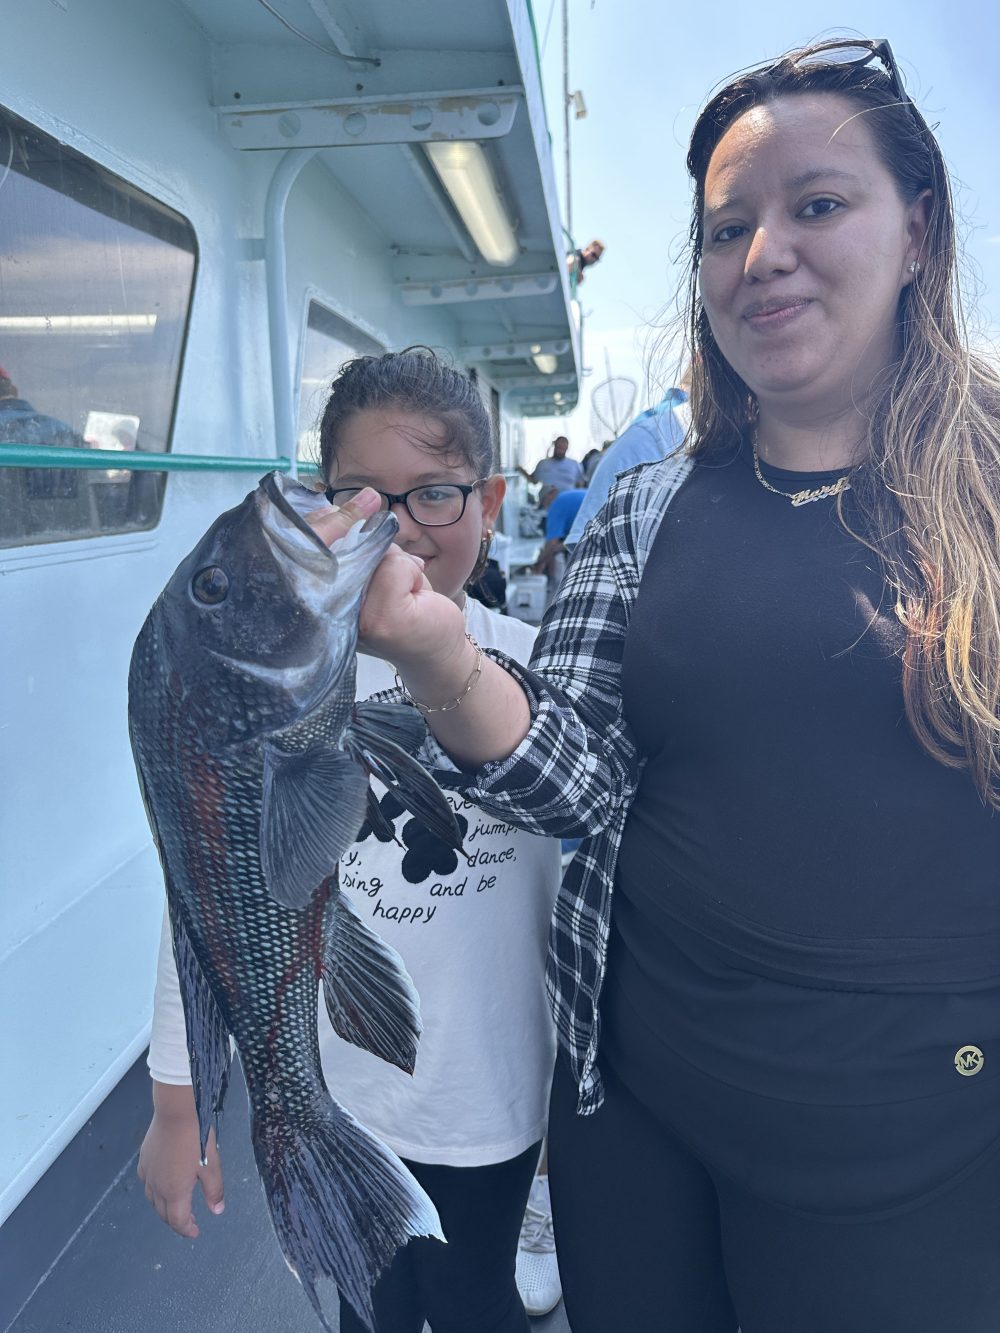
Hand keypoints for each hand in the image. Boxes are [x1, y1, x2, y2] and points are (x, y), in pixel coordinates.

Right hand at [137, 1082, 223, 1238]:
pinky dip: (155, 1191)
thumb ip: (214, 1190)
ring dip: (165, 1207)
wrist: (176, 1111)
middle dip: (176, 1221)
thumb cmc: (196, 1137)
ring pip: (153, 1200)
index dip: (186, 1230)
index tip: (195, 1232)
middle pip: (164, 1213)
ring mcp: (148, 1172)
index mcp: (174, 1191)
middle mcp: (157, 1186)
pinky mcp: (144, 1159)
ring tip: (178, 1205)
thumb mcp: (211, 1165)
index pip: (177, 1221)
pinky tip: (163, 1184)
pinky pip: (147, 1183)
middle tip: (189, 1221)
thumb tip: (217, 1210)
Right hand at [306, 489, 465, 670]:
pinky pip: (396, 565)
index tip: (346, 521)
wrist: (436, 654)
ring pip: (375, 553)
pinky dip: (412, 572)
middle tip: (398, 582)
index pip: (316, 546)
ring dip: (398, 564)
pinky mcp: (379, 618)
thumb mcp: (378, 572)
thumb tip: (365, 511)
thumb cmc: (408, 611)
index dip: (334, 525)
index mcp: (321, 599)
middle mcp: (328, 612)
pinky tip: (415, 596)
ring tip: (404, 590)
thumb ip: (363, 550)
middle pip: (349, 545)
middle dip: (378, 552)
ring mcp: (353, 617)